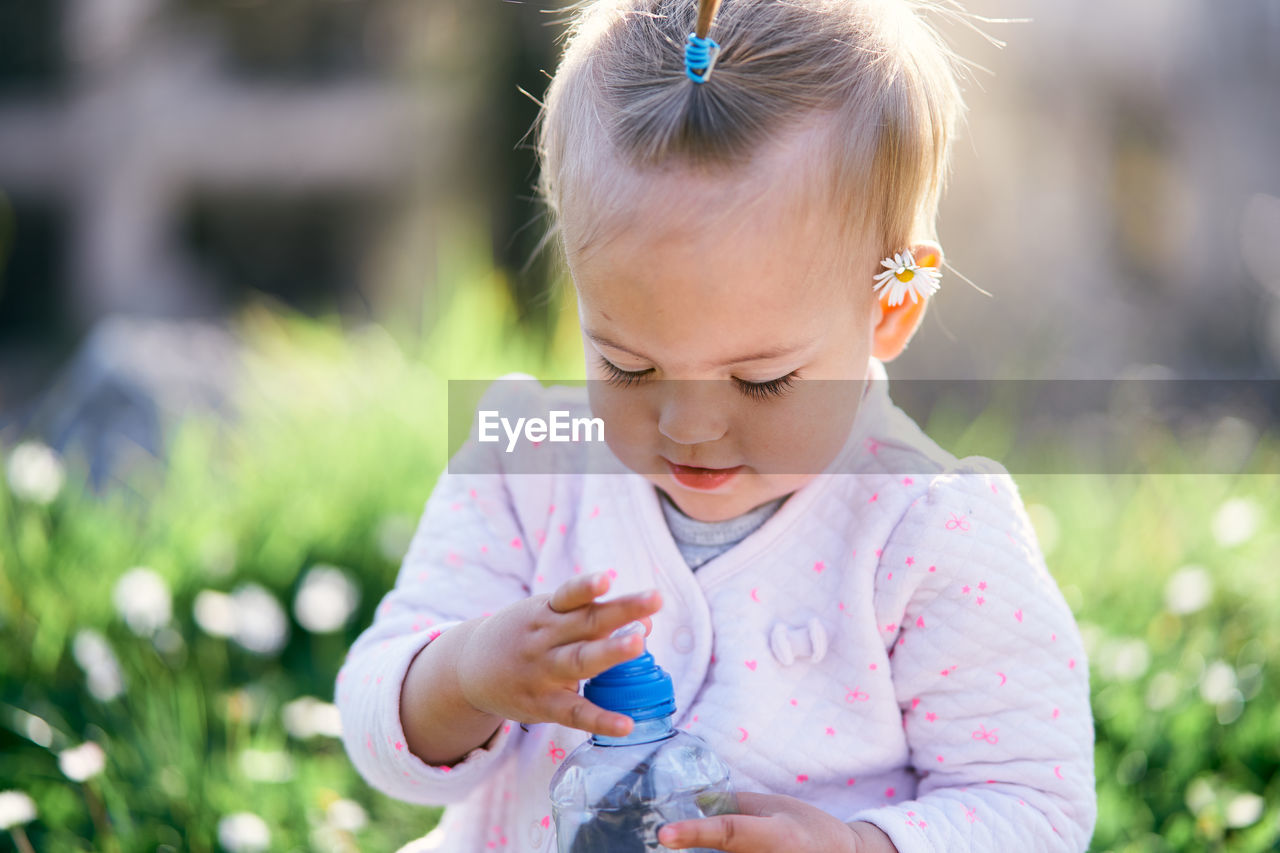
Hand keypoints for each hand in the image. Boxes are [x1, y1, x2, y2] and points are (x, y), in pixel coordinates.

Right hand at [455, 572, 662, 736]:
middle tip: (654, 600)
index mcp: (547, 612)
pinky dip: (600, 719)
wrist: (468, 668)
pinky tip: (626, 724)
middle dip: (622, 610)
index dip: (587, 586)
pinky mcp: (541, 705)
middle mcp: (544, 638)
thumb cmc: (524, 637)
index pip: (570, 595)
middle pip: (587, 622)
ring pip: (579, 661)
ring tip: (639, 643)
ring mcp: (542, 672)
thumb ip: (594, 619)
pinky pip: (574, 713)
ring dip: (610, 651)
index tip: (607, 577)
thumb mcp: (550, 618)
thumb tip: (647, 624)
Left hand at [658, 793, 898, 851]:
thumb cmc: (806, 826)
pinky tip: (729, 847)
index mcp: (776, 835)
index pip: (729, 832)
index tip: (664, 834)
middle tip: (677, 837)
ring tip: (726, 838)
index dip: (694, 832)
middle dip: (696, 846)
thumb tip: (694, 801)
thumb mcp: (773, 806)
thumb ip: (733, 805)